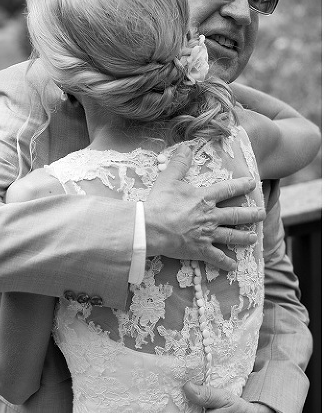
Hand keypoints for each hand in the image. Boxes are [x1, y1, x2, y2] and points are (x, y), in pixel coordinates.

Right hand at [145, 144, 264, 271]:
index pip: (228, 190)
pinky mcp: (200, 249)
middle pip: (236, 215)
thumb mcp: (168, 179)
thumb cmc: (159, 203)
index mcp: (204, 198)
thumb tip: (186, 147)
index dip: (241, 185)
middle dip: (251, 214)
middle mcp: (210, 216)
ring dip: (244, 238)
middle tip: (261, 214)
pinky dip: (226, 262)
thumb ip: (179, 163)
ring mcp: (207, 234)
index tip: (252, 183)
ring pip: (231, 236)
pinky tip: (234, 266)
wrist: (151, 228)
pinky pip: (216, 257)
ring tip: (253, 238)